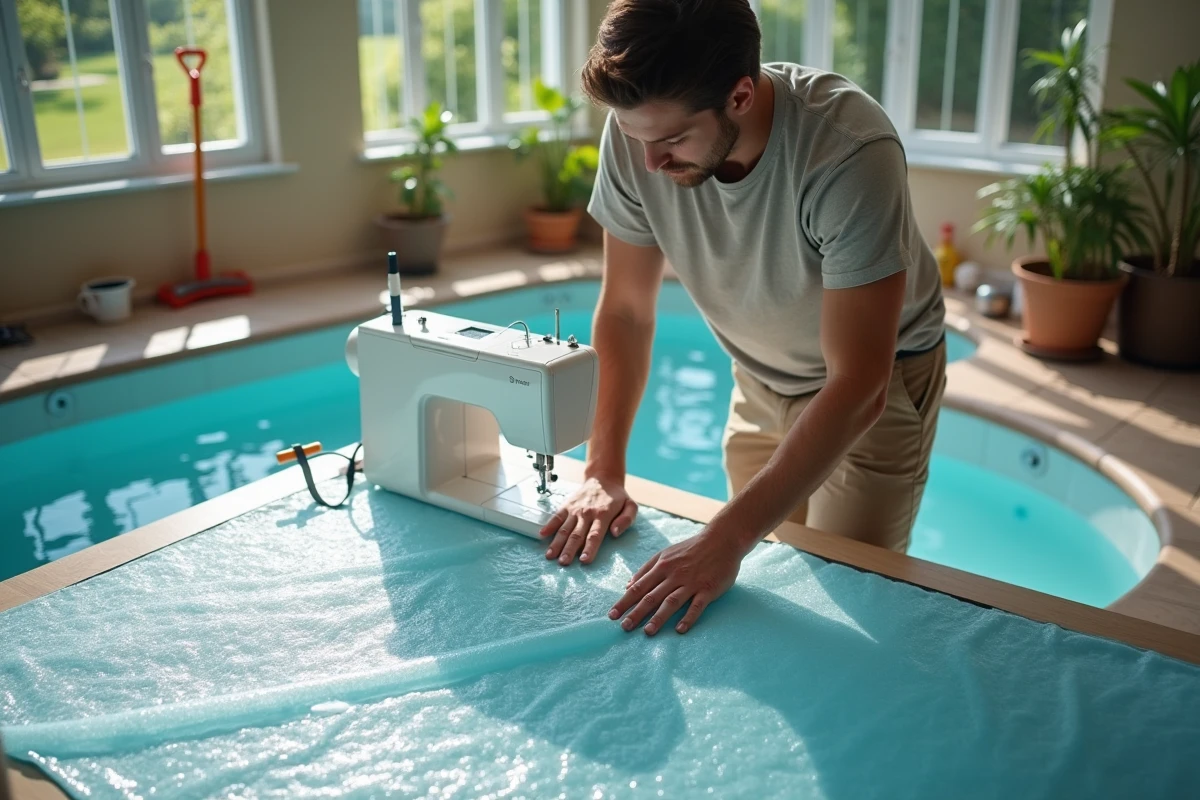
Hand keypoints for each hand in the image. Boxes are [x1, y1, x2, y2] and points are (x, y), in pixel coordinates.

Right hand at [540, 476, 637, 565]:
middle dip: (569, 550)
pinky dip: (549, 525)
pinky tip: (542, 535)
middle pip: (577, 534)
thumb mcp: (631, 506)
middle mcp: (587, 513)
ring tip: (550, 556)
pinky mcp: (567, 506)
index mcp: (603, 514)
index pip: (595, 535)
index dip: (590, 548)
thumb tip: (615, 533)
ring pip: (565, 528)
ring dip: (557, 543)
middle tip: (563, 563)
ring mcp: (575, 509)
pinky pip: (557, 516)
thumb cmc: (618, 497)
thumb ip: (626, 520)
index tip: (584, 560)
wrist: (604, 478)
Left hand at [608, 528, 742, 635]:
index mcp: (662, 566)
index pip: (638, 587)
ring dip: (659, 617)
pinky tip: (680, 630)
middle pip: (652, 596)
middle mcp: (674, 575)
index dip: (624, 602)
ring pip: (672, 602)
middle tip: (624, 627)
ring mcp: (691, 582)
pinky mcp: (708, 589)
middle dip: (636, 612)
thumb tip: (627, 585)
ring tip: (647, 632)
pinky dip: (688, 617)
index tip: (612, 615)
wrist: (722, 540)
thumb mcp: (665, 554)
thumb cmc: (691, 548)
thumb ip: (646, 569)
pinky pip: (697, 605)